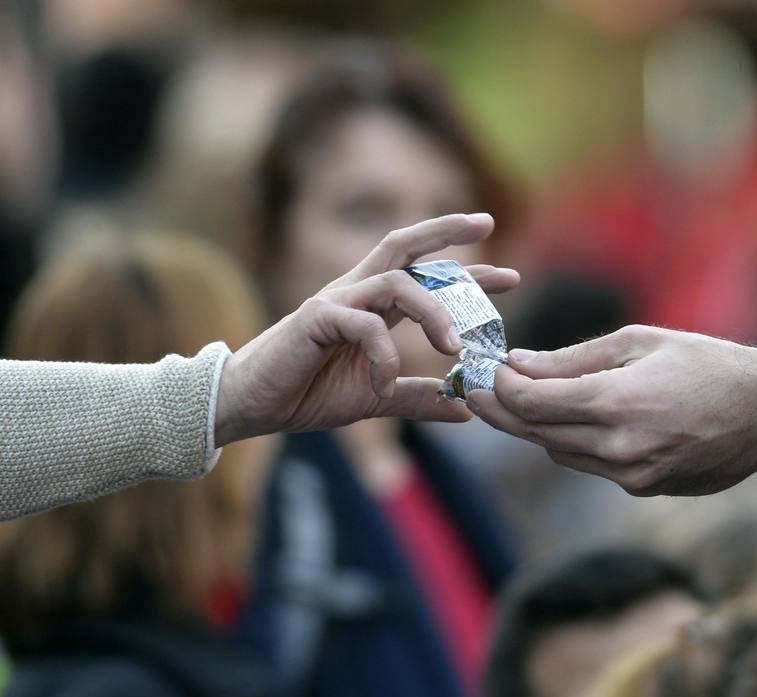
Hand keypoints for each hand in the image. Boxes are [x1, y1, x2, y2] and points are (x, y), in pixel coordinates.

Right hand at [214, 214, 518, 444]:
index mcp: (371, 305)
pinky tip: (385, 383)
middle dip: (447, 232)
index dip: (465, 269)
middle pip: (405, 246)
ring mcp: (335, 301)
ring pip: (397, 283)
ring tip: (453, 348)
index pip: (423, 272)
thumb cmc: (305, 394)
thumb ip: (417, 398)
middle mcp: (355, 292)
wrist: (247, 406)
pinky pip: (365, 326)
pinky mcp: (315, 319)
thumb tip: (466, 410)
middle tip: (489, 226)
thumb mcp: (375, 398)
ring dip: (434, 311)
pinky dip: (384, 356)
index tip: (509, 275)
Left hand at [468, 325, 756, 495]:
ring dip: (538, 428)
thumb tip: (520, 364)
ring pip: (559, 453)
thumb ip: (575, 359)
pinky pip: (592, 466)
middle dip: (502, 410)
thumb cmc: (708, 364)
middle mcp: (618, 447)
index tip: (482, 371)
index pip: (530, 403)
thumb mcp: (641, 342)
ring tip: (522, 400)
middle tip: (476, 389)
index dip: (497, 388)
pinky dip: (577, 443)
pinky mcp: (644, 489)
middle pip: (535, 434)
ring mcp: (632, 475)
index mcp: (616, 403)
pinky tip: (579, 420)